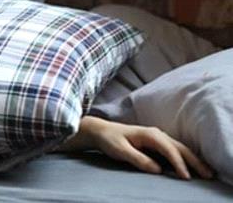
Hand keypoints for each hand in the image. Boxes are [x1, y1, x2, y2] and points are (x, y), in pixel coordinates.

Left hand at [83, 116, 213, 179]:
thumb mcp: (120, 150)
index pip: (169, 150)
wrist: (101, 131)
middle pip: (180, 147)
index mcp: (149, 134)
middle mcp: (156, 134)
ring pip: (179, 148)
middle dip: (194, 161)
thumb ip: (138, 159)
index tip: (185, 177)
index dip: (179, 163)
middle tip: (208, 174)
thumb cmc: (109, 140)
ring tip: (205, 172)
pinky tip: (191, 166)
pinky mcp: (156, 143)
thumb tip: (157, 169)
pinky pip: (174, 150)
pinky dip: (184, 157)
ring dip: (193, 159)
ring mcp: (157, 137)